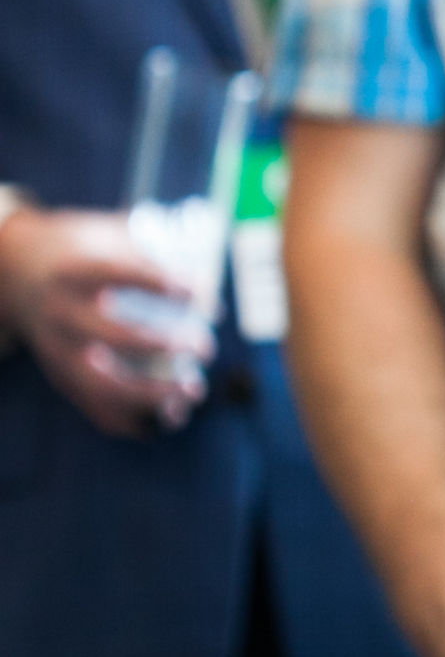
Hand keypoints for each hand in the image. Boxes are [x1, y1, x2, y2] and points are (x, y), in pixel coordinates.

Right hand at [0, 203, 214, 434]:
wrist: (21, 276)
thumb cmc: (82, 251)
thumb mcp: (109, 235)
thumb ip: (154, 255)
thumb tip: (212, 299)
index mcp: (72, 272)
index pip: (118, 274)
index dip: (161, 283)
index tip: (199, 291)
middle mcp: (60, 314)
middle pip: (113, 336)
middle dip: (165, 345)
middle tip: (205, 347)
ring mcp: (57, 353)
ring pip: (104, 385)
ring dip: (153, 394)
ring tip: (194, 390)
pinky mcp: (61, 378)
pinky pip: (97, 410)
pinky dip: (136, 420)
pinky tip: (172, 414)